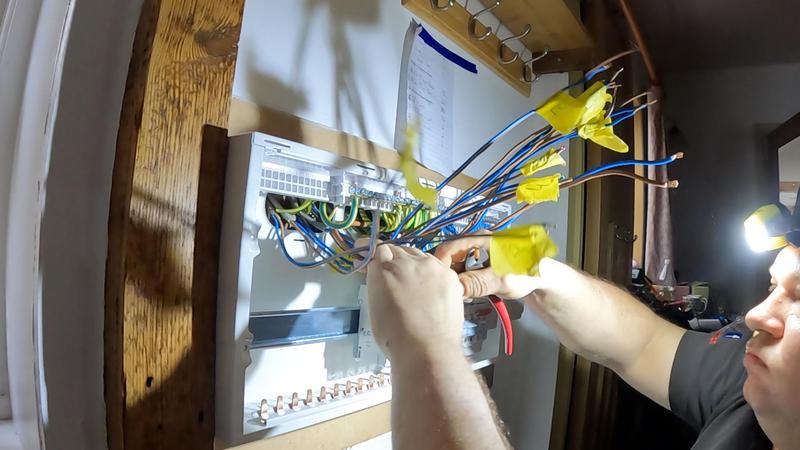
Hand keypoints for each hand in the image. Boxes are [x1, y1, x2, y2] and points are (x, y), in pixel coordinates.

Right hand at [366, 244, 463, 360]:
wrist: (426, 348)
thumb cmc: (395, 336)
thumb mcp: (375, 306)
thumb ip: (379, 284)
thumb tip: (383, 278)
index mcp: (383, 269)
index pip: (379, 249)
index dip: (379, 257)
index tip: (379, 263)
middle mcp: (406, 261)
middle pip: (400, 250)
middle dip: (397, 261)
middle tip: (399, 279)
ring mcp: (430, 266)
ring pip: (421, 256)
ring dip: (417, 266)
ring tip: (419, 288)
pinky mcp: (449, 274)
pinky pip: (439, 268)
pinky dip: (435, 276)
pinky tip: (434, 294)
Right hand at [434, 235, 537, 299]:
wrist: (541, 278)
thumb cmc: (527, 272)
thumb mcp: (501, 279)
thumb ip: (478, 283)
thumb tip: (455, 287)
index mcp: (479, 238)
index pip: (448, 249)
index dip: (441, 267)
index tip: (440, 284)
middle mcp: (474, 242)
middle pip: (449, 258)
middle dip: (448, 276)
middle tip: (452, 294)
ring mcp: (475, 253)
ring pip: (454, 267)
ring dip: (455, 281)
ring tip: (462, 295)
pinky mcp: (477, 263)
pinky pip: (462, 272)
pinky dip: (462, 283)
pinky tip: (468, 293)